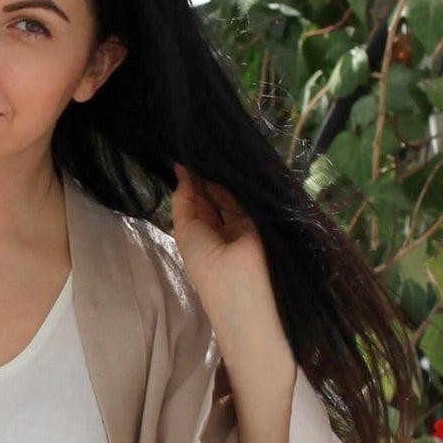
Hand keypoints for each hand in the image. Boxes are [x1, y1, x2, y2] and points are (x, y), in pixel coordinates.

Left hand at [169, 162, 273, 326]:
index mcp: (198, 242)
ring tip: (212, 152)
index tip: (185, 158)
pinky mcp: (260, 225)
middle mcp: (219, 236)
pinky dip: (238, 186)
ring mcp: (240, 231)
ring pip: (229, 200)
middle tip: (199, 150)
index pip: (193, 208)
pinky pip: (246, 202)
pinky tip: (230, 163)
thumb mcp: (187, 233)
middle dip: (204, 179)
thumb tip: (182, 171)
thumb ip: (184, 202)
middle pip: (211, 202)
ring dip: (220, 180)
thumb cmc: (208, 266)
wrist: (245, 292)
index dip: (189, 185)